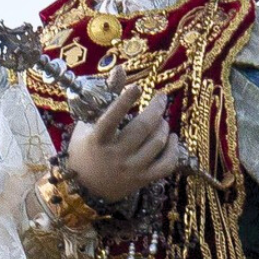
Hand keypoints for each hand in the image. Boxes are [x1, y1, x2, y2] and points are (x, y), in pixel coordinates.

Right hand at [64, 67, 184, 201]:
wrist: (85, 189)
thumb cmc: (84, 150)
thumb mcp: (87, 123)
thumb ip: (105, 96)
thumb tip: (120, 69)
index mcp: (97, 140)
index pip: (111, 118)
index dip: (124, 101)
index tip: (137, 87)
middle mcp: (115, 155)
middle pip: (143, 128)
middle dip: (156, 108)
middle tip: (161, 97)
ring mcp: (131, 169)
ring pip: (157, 144)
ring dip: (164, 126)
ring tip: (162, 119)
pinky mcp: (142, 180)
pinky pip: (166, 165)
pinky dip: (174, 150)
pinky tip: (172, 139)